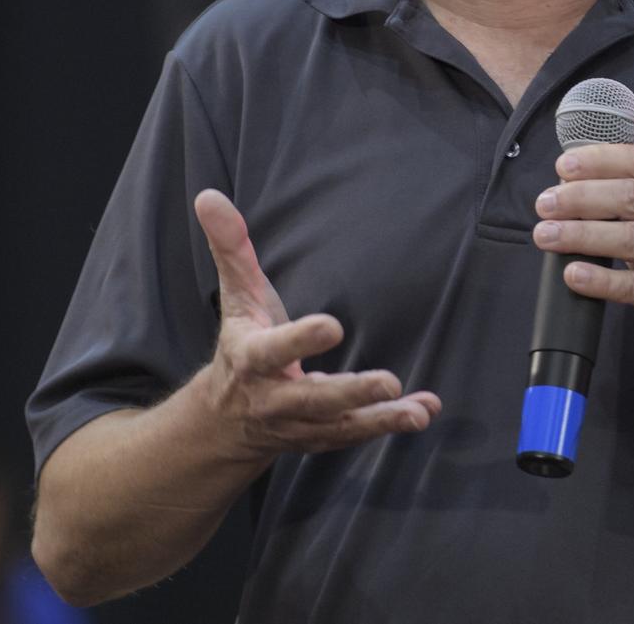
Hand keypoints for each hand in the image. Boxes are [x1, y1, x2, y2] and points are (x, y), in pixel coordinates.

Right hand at [193, 189, 440, 458]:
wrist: (224, 420)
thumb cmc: (242, 341)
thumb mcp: (236, 295)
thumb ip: (230, 248)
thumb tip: (209, 195)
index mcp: (251, 359)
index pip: (273, 350)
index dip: (300, 340)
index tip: (334, 326)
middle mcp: (273, 398)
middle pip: (312, 400)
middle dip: (349, 393)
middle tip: (389, 381)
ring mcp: (299, 424)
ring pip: (340, 425)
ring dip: (380, 419)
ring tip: (417, 413)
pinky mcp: (321, 437)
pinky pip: (356, 434)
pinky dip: (389, 424)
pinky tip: (424, 412)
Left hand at [531, 146, 633, 381]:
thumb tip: (583, 188)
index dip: (600, 160)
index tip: (565, 166)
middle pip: (631, 196)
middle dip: (580, 196)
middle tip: (545, 203)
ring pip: (629, 237)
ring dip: (580, 234)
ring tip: (546, 235)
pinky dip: (600, 279)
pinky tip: (573, 273)